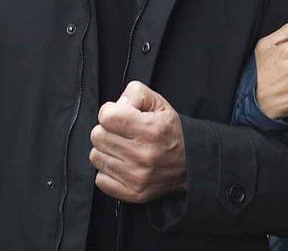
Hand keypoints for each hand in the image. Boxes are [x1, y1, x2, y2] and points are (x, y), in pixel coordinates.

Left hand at [89, 81, 186, 203]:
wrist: (190, 164)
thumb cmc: (171, 132)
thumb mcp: (159, 103)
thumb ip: (135, 93)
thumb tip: (117, 103)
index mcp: (150, 129)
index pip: (106, 117)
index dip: (110, 112)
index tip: (120, 115)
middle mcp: (143, 154)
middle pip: (97, 136)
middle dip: (107, 130)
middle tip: (122, 133)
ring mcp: (137, 176)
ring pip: (96, 157)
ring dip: (106, 151)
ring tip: (123, 148)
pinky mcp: (132, 193)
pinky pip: (100, 179)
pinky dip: (108, 171)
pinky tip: (122, 164)